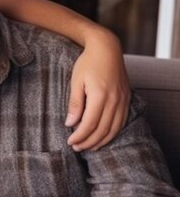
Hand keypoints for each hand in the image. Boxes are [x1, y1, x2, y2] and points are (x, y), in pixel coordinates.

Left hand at [66, 31, 130, 150]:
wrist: (107, 48)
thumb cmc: (87, 63)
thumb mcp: (76, 81)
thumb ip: (75, 103)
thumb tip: (70, 124)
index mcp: (100, 95)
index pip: (90, 124)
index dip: (80, 136)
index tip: (70, 142)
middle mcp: (115, 100)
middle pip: (102, 129)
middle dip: (89, 142)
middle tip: (76, 148)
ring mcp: (123, 100)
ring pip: (114, 128)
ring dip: (101, 140)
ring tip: (88, 147)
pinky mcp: (127, 99)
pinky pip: (121, 121)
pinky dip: (112, 133)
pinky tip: (103, 137)